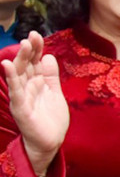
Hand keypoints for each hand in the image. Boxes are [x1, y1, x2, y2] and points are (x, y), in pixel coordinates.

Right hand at [4, 32, 67, 176]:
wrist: (51, 142)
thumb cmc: (50, 118)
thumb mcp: (54, 92)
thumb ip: (51, 76)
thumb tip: (48, 56)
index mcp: (36, 83)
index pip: (35, 62)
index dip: (36, 49)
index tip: (36, 34)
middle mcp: (27, 87)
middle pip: (26, 65)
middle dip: (29, 50)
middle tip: (30, 36)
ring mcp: (22, 97)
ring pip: (19, 75)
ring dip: (20, 59)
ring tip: (23, 46)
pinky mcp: (21, 108)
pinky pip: (16, 91)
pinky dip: (12, 78)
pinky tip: (8, 66)